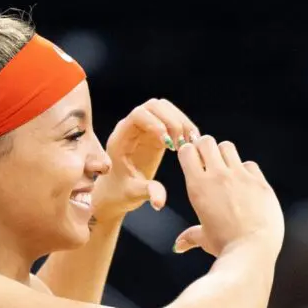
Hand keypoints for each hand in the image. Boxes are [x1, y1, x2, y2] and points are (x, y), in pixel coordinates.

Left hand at [91, 99, 198, 222]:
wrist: (117, 192)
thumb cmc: (119, 192)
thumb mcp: (132, 194)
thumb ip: (147, 192)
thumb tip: (160, 201)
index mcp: (121, 138)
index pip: (138, 114)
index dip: (155, 123)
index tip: (167, 144)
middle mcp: (132, 128)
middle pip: (154, 105)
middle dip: (172, 121)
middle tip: (182, 144)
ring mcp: (145, 128)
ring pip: (166, 109)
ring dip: (181, 122)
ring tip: (188, 143)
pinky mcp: (157, 134)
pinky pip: (173, 120)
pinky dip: (185, 127)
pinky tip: (190, 144)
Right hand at [173, 136, 283, 255]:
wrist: (252, 250)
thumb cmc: (225, 246)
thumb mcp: (205, 239)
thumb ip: (190, 237)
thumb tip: (179, 246)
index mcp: (198, 187)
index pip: (187, 151)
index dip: (189, 153)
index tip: (193, 162)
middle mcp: (218, 176)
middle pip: (206, 141)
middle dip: (205, 148)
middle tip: (209, 162)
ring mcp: (240, 176)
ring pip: (228, 147)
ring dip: (225, 155)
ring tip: (228, 172)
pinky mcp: (260, 182)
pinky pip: (250, 164)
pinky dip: (246, 171)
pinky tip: (246, 186)